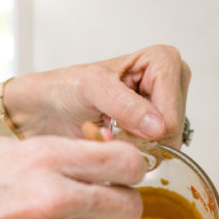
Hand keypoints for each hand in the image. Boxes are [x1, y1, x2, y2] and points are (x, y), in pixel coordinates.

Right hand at [0, 134, 145, 218]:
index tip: (126, 171)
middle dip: (126, 200)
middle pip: (130, 201)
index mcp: (43, 159)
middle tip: (112, 200)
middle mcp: (53, 199)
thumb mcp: (3, 153)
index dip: (132, 167)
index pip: (124, 160)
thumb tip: (100, 151)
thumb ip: (56, 153)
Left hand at [4, 45, 190, 148]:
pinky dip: (130, 154)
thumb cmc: (64, 89)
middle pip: (172, 136)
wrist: (47, 108)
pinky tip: (113, 140)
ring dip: (132, 150)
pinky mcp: (157, 131)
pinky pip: (155, 156)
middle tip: (107, 130)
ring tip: (107, 133)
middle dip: (139, 142)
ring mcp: (166, 109)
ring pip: (164, 149)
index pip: (172, 118)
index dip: (144, 133)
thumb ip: (125, 105)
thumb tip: (159, 127)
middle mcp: (171, 83)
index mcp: (163, 61)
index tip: (112, 124)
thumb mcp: (91, 88)